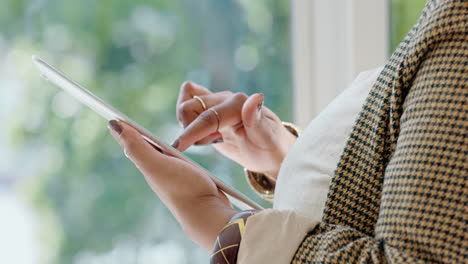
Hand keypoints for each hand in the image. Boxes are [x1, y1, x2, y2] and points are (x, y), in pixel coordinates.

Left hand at [108, 120, 236, 250]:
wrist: (207, 213)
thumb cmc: (183, 187)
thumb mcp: (156, 164)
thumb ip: (137, 146)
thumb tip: (112, 124)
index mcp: (148, 164)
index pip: (132, 142)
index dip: (123, 129)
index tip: (112, 117)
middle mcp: (157, 170)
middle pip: (145, 149)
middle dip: (136, 136)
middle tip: (126, 125)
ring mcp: (172, 176)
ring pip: (161, 156)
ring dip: (157, 146)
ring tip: (147, 138)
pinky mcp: (188, 180)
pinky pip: (178, 164)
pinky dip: (177, 156)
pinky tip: (180, 157)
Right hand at [173, 82, 296, 180]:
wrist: (272, 150)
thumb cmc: (271, 146)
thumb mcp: (268, 138)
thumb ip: (257, 119)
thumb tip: (256, 97)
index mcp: (238, 104)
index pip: (208, 117)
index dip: (191, 132)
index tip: (178, 147)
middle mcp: (224, 99)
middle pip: (189, 107)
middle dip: (191, 131)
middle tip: (213, 143)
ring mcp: (215, 103)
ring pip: (185, 105)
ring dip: (188, 126)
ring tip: (210, 140)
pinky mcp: (208, 111)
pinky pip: (187, 103)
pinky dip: (185, 121)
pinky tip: (201, 135)